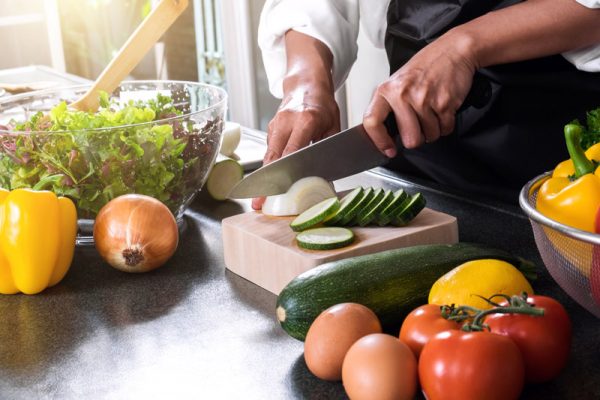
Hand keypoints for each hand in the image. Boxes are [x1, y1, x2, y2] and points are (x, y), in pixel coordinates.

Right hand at [251, 85, 339, 209]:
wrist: (306, 84)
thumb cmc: (322, 104)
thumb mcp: (334, 125)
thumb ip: (329, 149)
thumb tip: (326, 177)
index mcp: (305, 120)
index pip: (291, 151)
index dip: (284, 172)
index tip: (278, 189)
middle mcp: (286, 122)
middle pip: (272, 157)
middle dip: (266, 182)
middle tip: (259, 202)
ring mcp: (275, 125)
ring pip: (268, 156)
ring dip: (265, 177)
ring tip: (260, 197)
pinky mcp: (271, 129)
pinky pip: (270, 151)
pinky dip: (269, 167)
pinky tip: (269, 181)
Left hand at [363, 30, 476, 155]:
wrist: (454, 50)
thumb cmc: (426, 66)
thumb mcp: (398, 81)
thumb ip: (390, 106)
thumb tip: (385, 134)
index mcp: (387, 90)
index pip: (372, 122)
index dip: (379, 141)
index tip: (387, 149)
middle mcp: (402, 95)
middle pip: (409, 139)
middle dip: (417, 137)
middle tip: (420, 124)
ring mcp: (423, 99)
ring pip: (429, 136)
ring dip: (433, 129)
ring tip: (433, 110)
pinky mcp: (444, 103)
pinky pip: (445, 129)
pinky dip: (446, 124)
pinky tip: (443, 108)